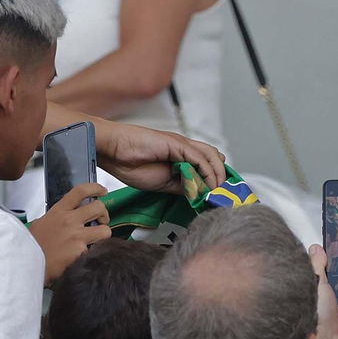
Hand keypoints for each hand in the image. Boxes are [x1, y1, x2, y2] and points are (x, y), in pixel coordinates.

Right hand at [28, 184, 109, 284]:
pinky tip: (83, 256)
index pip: (81, 191)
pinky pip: (95, 250)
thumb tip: (58, 218)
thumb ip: (53, 218)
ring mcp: (76, 236)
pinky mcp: (80, 252)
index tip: (102, 191)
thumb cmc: (32, 246)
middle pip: (98, 207)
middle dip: (104, 214)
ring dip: (103, 235)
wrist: (28, 264)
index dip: (96, 188)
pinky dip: (92, 253)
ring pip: (105, 230)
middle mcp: (69, 220)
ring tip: (96, 240)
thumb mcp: (39, 224)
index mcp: (59, 211)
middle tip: (101, 221)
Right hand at [94, 121, 226, 195]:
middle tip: (223, 194)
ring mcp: (182, 145)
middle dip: (221, 176)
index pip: (207, 164)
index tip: (219, 195)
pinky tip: (207, 184)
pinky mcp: (177, 144)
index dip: (215, 178)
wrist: (114, 152)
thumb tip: (199, 195)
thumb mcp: (163, 183)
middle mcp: (184, 149)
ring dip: (217, 175)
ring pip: (211, 156)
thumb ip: (182, 187)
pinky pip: (199, 158)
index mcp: (180, 156)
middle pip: (213, 158)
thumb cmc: (130, 164)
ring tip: (217, 191)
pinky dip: (206, 171)